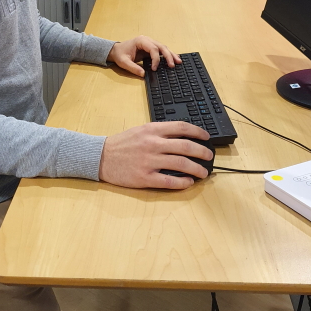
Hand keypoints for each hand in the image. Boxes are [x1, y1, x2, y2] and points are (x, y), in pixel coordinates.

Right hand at [98, 121, 212, 189]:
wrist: (100, 157)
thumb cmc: (122, 144)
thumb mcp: (141, 130)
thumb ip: (160, 132)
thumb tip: (182, 136)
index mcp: (152, 130)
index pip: (181, 127)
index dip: (198, 132)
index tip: (206, 137)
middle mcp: (152, 144)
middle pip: (185, 146)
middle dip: (202, 152)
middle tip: (209, 156)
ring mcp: (149, 161)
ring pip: (180, 164)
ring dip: (196, 168)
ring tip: (204, 172)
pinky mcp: (144, 177)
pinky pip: (169, 181)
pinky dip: (182, 182)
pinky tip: (189, 182)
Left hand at [107, 35, 180, 76]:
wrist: (116, 50)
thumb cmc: (120, 54)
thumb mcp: (124, 62)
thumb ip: (133, 68)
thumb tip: (143, 74)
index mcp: (141, 41)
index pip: (153, 49)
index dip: (156, 59)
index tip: (154, 69)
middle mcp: (147, 40)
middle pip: (161, 47)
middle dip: (168, 56)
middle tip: (173, 65)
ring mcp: (150, 43)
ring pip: (163, 48)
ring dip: (171, 55)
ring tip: (178, 62)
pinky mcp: (151, 48)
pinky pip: (161, 51)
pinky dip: (168, 55)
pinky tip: (174, 59)